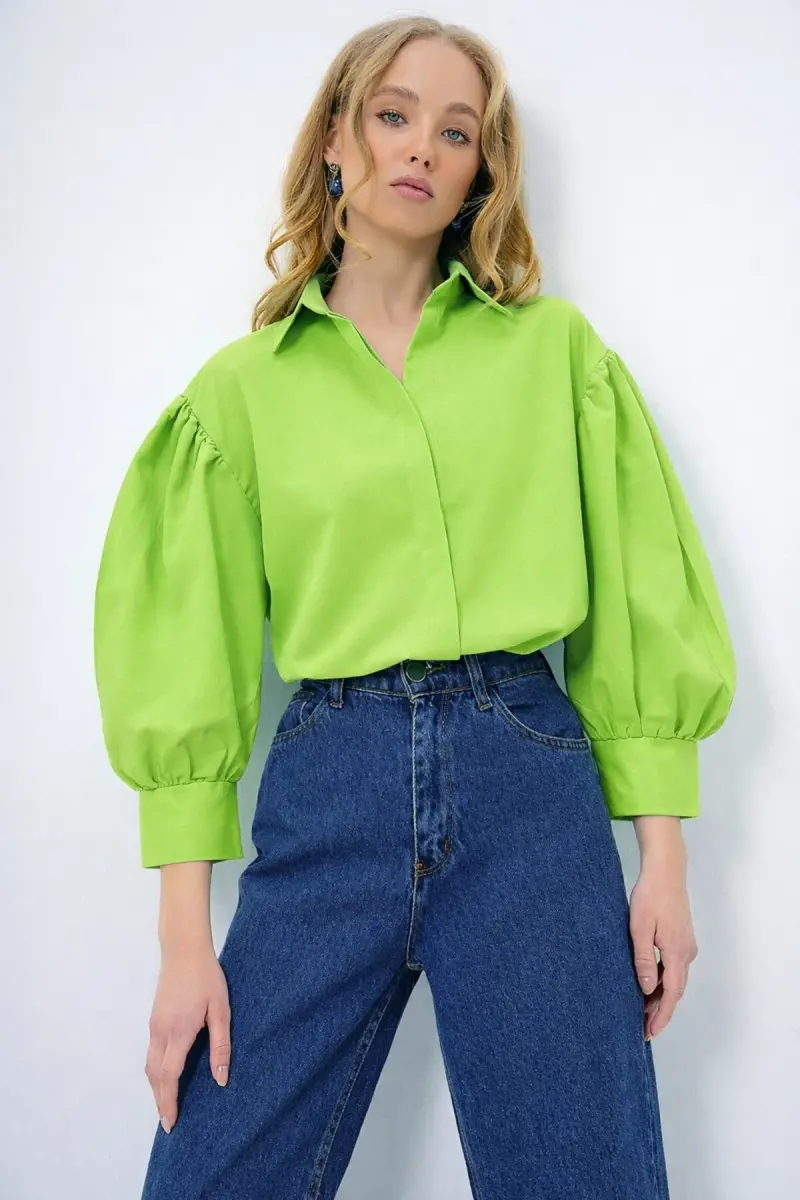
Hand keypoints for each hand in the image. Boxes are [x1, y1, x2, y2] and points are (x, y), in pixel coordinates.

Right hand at [144, 944, 230, 1131]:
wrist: (183, 950)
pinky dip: (155, 1072)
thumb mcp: (221, 1010)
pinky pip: (151, 1053)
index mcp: (178, 1032)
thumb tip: (221, 1079)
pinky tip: (166, 1076)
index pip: (168, 1077)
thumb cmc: (207, 977)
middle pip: (154, 1076)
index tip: (170, 1122)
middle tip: (168, 1122)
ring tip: (167, 1104)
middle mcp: (160, 1032)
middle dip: (160, 1101)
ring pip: (149, 1065)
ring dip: (155, 1088)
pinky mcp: (154, 1019)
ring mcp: (154, 1026)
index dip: (168, 1102)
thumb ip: (221, 1045)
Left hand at [629, 860, 697, 1039]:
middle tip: (643, 1028)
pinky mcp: (683, 939)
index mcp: (677, 953)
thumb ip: (643, 959)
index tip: (650, 1032)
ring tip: (642, 1010)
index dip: (661, 1016)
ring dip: (661, 996)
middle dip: (660, 1011)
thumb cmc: (650, 896)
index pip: (671, 994)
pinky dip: (663, 980)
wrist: (666, 871)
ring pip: (675, 979)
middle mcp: (687, 953)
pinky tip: (649, 983)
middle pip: (675, 990)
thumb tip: (645, 989)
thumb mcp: (639, 928)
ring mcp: (687, 945)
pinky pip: (675, 967)